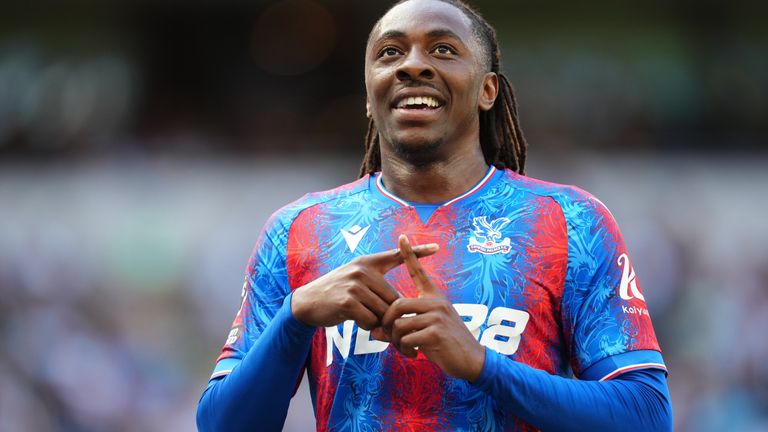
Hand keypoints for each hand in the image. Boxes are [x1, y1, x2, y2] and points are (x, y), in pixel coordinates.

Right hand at [291, 243, 438, 330]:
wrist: (308, 302)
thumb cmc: (337, 294)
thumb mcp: (356, 281)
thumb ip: (377, 286)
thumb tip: (401, 304)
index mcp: (368, 263)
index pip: (396, 255)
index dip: (417, 251)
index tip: (437, 246)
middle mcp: (362, 270)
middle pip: (393, 298)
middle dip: (390, 315)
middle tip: (380, 321)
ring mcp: (355, 285)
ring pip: (383, 312)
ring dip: (377, 322)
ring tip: (362, 317)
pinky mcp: (348, 301)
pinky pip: (370, 321)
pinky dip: (366, 326)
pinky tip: (354, 320)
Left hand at [381, 235, 485, 381]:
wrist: (471, 360)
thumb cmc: (447, 344)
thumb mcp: (425, 331)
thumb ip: (403, 327)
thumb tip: (376, 333)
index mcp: (434, 297)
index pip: (419, 271)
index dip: (409, 255)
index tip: (401, 237)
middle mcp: (436, 302)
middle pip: (396, 305)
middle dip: (386, 324)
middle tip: (388, 337)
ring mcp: (437, 316)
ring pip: (399, 324)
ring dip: (395, 341)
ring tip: (404, 348)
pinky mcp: (436, 333)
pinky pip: (407, 338)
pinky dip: (404, 349)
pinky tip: (413, 354)